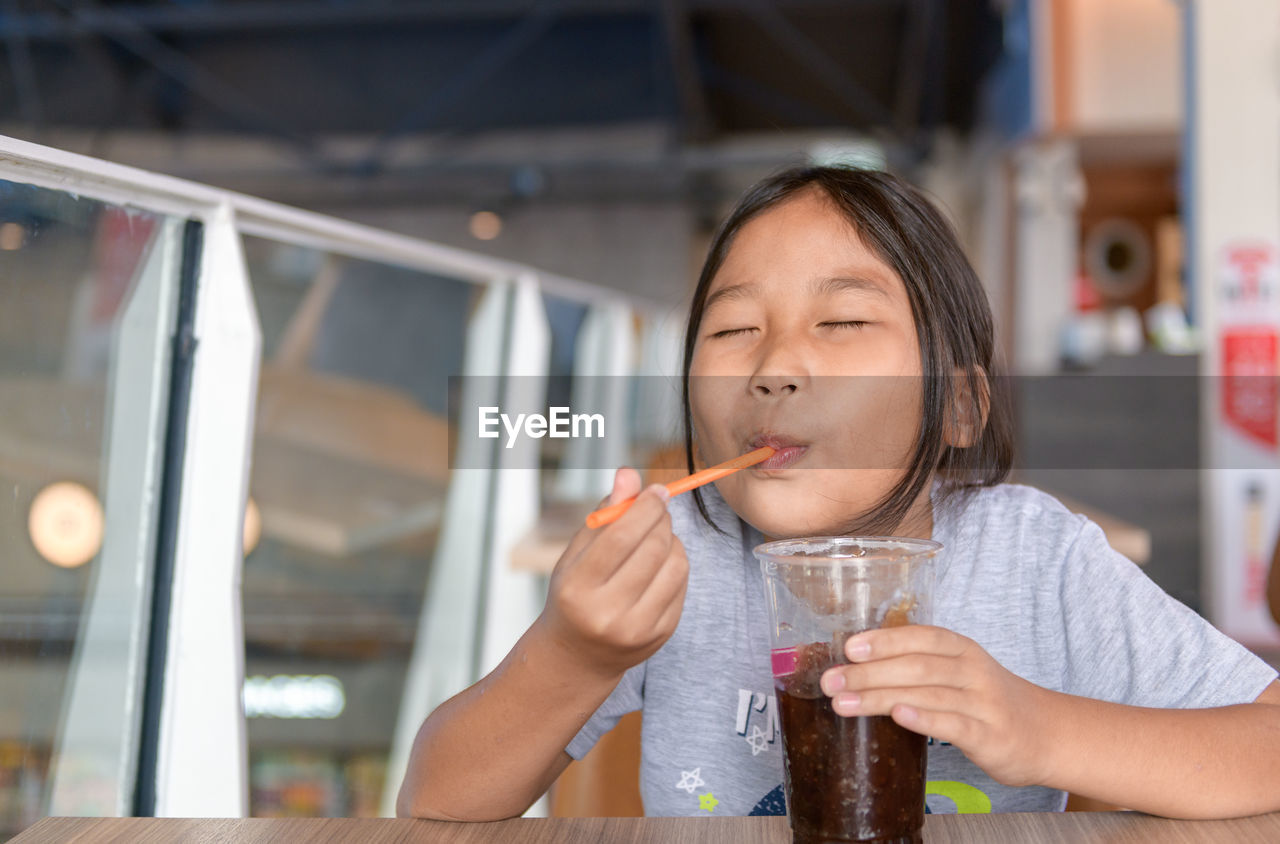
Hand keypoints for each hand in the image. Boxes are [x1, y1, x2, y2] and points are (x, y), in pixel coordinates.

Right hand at [535, 467, 688, 680]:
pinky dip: (676, 564)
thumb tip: (629, 472)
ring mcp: (637, 629)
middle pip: (652, 548)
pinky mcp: (661, 635)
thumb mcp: (577, 554)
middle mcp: (607, 613)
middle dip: (661, 519)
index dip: (645, 507)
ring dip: (672, 540)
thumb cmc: (574, 594)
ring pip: (675, 565)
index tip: (656, 490)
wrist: (578, 657)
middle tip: (657, 508)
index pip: (621, 537)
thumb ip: (604, 514)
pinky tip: (660, 563)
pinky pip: (682, 585)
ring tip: (656, 537)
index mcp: (578, 588)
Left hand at [819, 625, 1051, 787]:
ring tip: (844, 703)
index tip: (848, 647)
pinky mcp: (990, 736)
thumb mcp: (958, 672)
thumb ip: (917, 665)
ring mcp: (983, 703)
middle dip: (868, 672)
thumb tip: (855, 665)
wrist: (1046, 734)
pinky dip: (923, 718)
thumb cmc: (987, 700)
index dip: (884, 639)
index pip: (920, 636)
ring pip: (926, 693)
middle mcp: (972, 670)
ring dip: (880, 697)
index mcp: (961, 649)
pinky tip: (897, 715)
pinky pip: (953, 724)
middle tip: (830, 681)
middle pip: (916, 665)